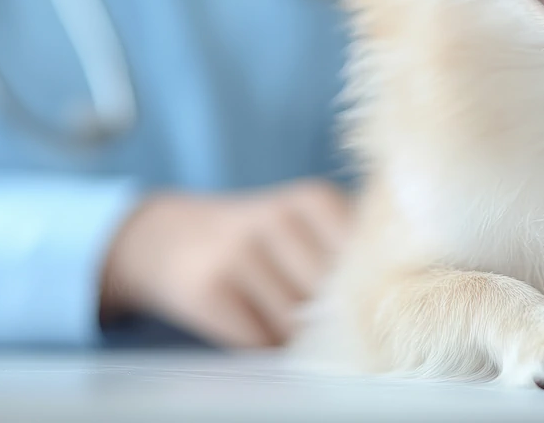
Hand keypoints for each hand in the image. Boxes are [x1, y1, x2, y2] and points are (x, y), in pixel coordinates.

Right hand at [99, 178, 351, 347]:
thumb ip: (344, 253)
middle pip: (330, 298)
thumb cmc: (255, 240)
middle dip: (327, 319)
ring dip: (292, 336)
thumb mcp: (302, 223)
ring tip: (276, 315)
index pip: (364, 264)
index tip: (356, 300)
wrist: (167, 236)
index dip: (364, 292)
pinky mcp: (206, 289)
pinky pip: (256, 340)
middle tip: (312, 316)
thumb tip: (376, 308)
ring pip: (294, 324)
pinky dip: (260, 344)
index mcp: (314, 198)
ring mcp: (238, 252)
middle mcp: (278, 218)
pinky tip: (249, 322)